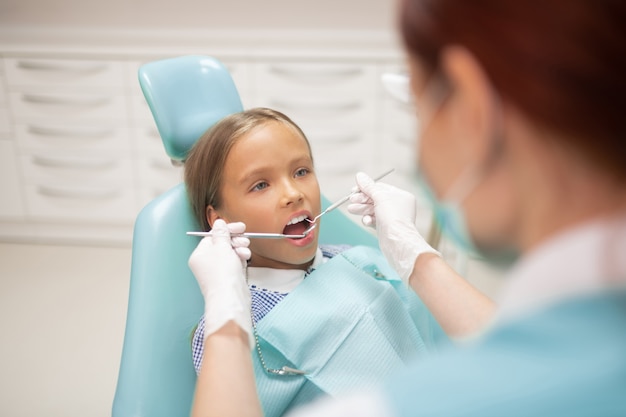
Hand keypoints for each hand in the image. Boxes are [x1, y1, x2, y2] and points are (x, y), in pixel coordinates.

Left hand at [188, 219, 252, 345]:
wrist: (230, 298)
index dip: (227, 230)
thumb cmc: (222, 274)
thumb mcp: (222, 247)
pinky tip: (245, 259)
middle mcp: (206, 263)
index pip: (212, 236)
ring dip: (240, 249)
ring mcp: (218, 271)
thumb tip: (218, 222)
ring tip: (245, 251)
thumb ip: (221, 233)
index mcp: (199, 255)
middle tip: (244, 238)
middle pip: (222, 244)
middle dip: (235, 240)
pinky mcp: (228, 278)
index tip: (239, 227)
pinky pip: (235, 263)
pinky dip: (241, 259)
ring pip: (231, 253)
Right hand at [347, 172, 439, 283]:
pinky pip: (374, 220)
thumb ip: (368, 186)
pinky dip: (368, 219)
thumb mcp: (379, 197)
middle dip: (362, 200)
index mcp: (400, 196)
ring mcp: (391, 217)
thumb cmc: (393, 217)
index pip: (380, 188)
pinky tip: (366, 221)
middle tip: (351, 201)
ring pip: (373, 210)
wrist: (397, 241)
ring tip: (351, 210)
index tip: (354, 190)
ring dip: (362, 209)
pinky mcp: (385, 227)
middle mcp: (397, 206)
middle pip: (375, 199)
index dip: (366, 188)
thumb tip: (359, 175)